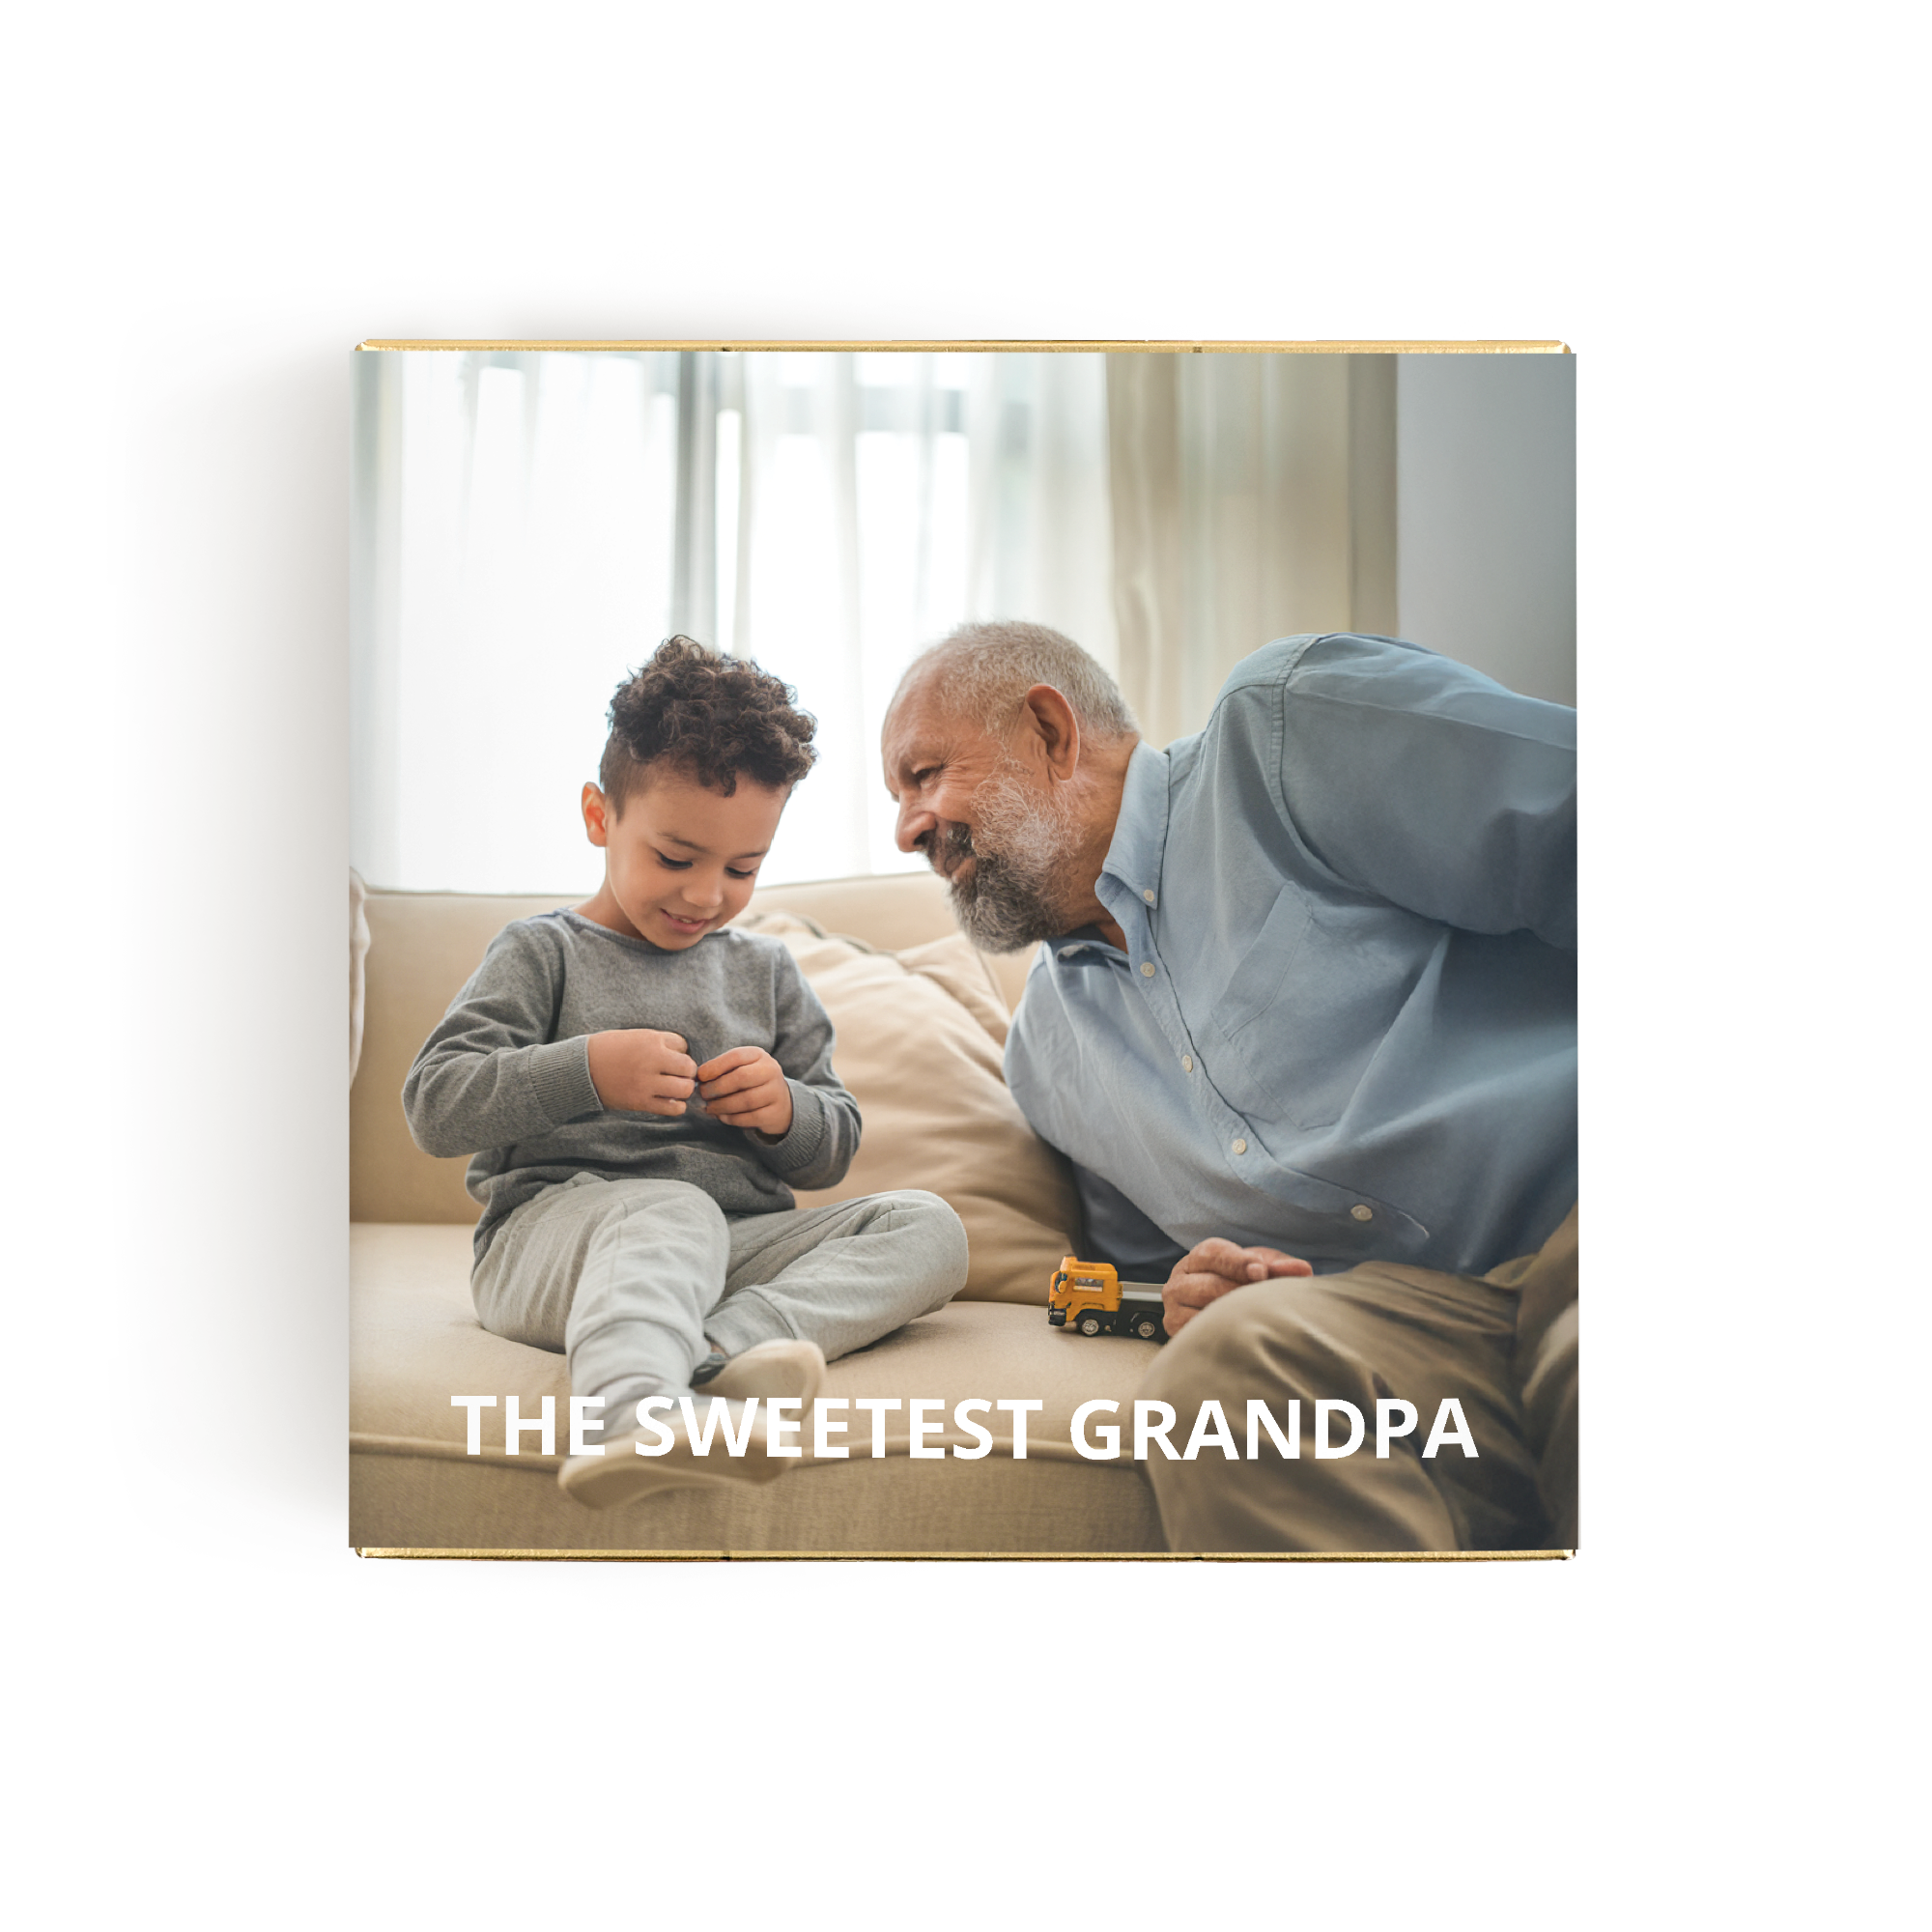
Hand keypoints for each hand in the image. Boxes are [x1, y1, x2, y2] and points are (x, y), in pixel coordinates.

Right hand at [585, 1029, 697, 1115]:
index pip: (683, 1045)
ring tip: (676, 1088)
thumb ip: (657, 1043)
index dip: (679, 1051)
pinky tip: (670, 1101)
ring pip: (684, 1088)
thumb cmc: (607, 1050)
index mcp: (650, 1040)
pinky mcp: (640, 1101)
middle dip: (687, 1071)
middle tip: (679, 1074)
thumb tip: (681, 1054)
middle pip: (688, 1067)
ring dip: (684, 1089)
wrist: (581, 1069)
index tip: (670, 1057)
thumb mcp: (634, 1036)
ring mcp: (646, 1082)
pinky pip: (672, 1108)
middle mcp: (651, 1060)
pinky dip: (677, 1106)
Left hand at [696, 1047, 793, 1136]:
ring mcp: (775, 1092)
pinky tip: (722, 1116)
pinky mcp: (775, 1113)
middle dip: (717, 1087)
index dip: (715, 1066)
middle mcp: (770, 1071)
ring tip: (710, 1107)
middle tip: (704, 1094)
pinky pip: (750, 1117)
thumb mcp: (740, 1068)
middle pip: (741, 1078)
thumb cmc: (751, 1082)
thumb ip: (721, 1070)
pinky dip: (732, 1118)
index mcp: (758, 1055)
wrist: (781, 1102)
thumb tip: (698, 1079)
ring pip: (746, 1100)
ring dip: (722, 1105)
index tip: (700, 1077)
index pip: (736, 1056)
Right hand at [1163, 1238, 1312, 1336]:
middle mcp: (1179, 1280)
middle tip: (1265, 1300)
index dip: (1237, 1262)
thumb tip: (1302, 1269)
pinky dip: (1222, 1333)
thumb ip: (1279, 1266)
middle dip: (1241, 1292)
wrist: (1218, 1314)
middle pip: (1209, 1284)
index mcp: (1199, 1258)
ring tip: (1257, 1318)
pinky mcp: (1175, 1330)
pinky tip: (1241, 1334)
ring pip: (1204, 1312)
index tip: (1261, 1271)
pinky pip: (1198, 1333)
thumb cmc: (1240, 1285)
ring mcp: (1173, 1307)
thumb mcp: (1260, 1268)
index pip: (1213, 1254)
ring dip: (1233, 1315)